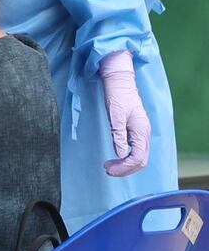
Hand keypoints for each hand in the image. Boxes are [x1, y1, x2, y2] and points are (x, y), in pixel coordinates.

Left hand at [100, 51, 150, 176]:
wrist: (120, 81)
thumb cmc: (117, 95)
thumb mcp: (115, 115)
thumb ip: (118, 135)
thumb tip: (121, 155)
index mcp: (141, 130)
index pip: (138, 158)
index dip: (124, 168)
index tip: (109, 169)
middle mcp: (144, 133)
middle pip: (141, 160)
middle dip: (125, 169)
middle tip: (107, 169)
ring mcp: (141, 132)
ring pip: (139, 156)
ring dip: (125, 164)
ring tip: (109, 166)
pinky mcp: (136, 130)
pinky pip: (136, 149)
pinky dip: (127, 157)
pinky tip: (116, 157)